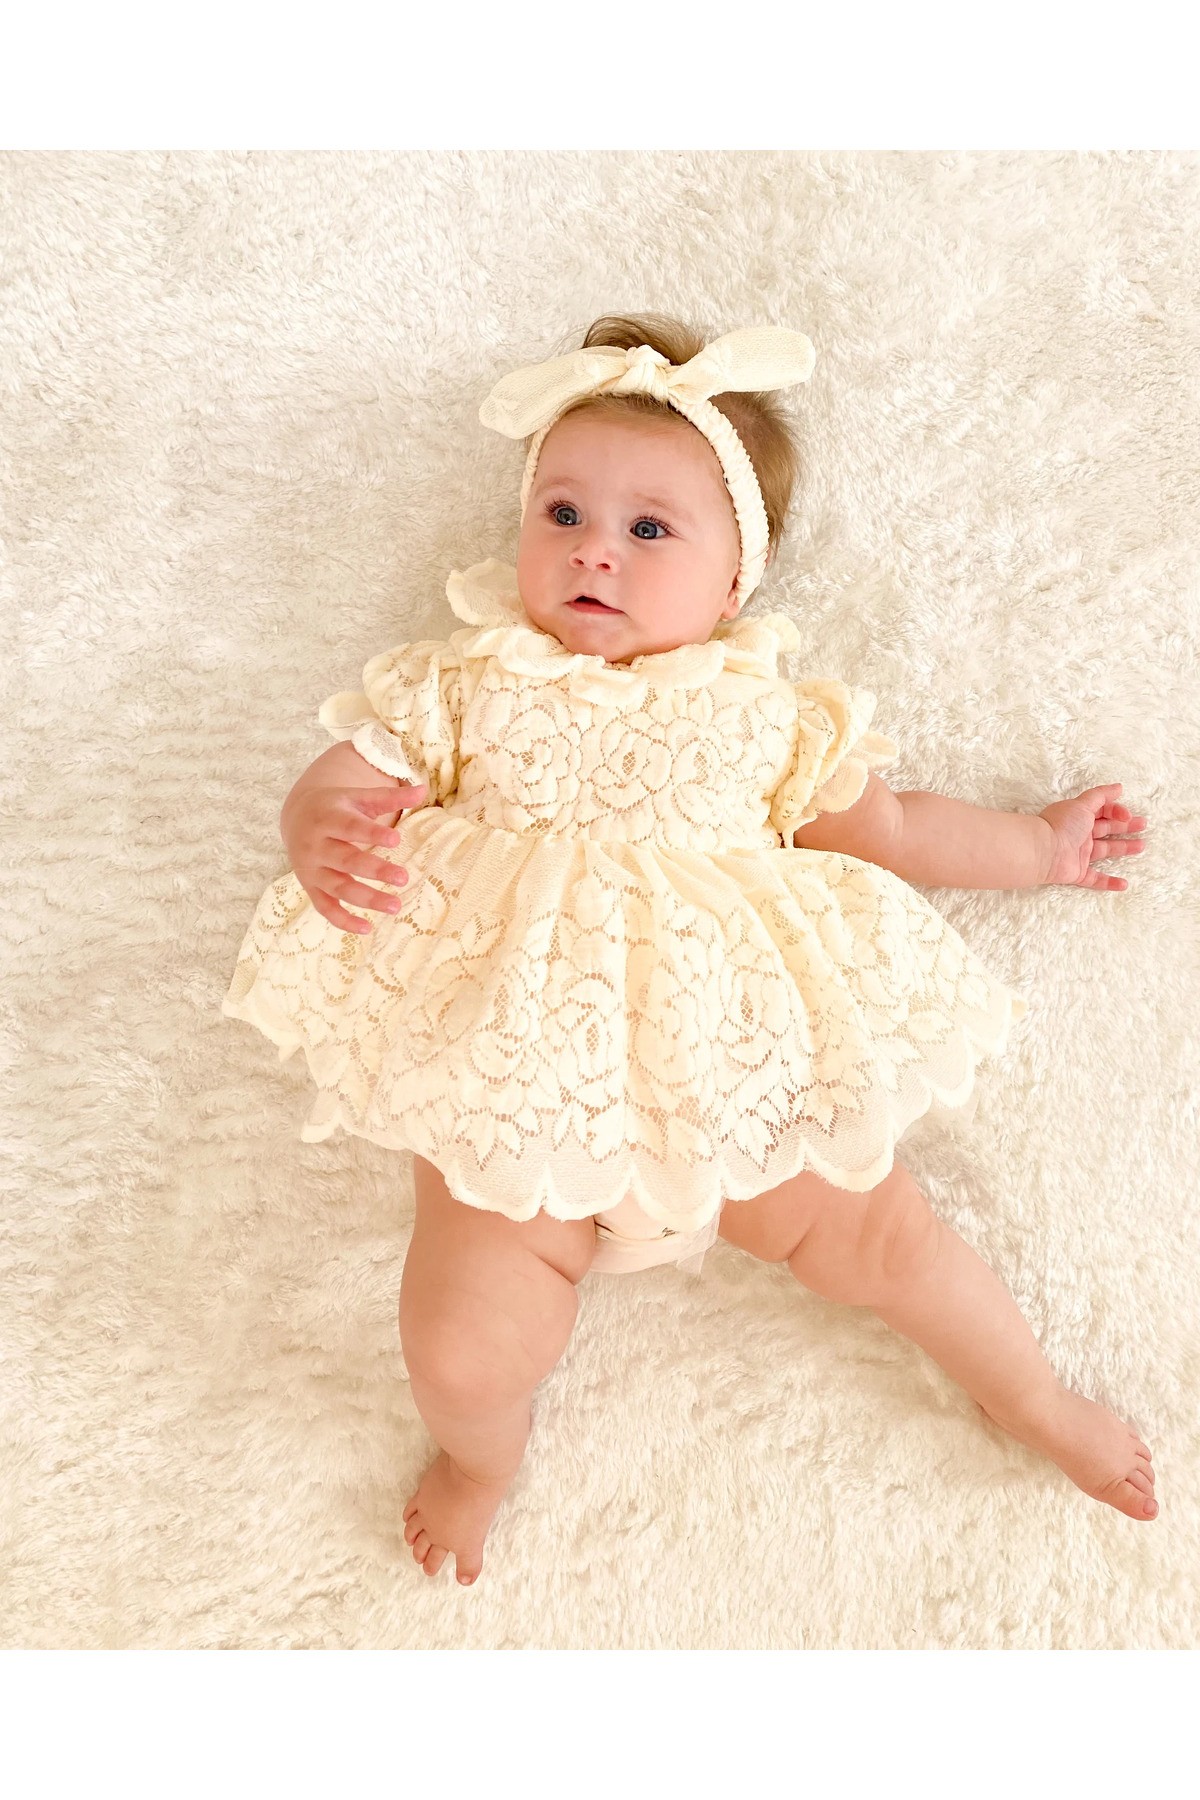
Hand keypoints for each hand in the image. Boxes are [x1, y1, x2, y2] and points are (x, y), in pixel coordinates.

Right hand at [282, 781, 426, 933]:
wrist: (297, 817)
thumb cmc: (338, 807)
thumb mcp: (359, 797)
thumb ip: (389, 796)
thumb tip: (423, 789)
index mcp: (327, 818)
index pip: (350, 827)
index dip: (372, 834)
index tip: (397, 839)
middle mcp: (315, 845)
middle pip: (346, 860)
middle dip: (375, 870)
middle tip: (404, 878)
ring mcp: (311, 869)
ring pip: (338, 887)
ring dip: (366, 899)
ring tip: (396, 906)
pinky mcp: (310, 887)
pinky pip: (325, 908)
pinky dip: (343, 920)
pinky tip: (367, 928)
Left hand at [1038, 783, 1148, 889]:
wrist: (1042, 851)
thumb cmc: (1061, 825)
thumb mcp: (1083, 804)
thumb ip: (1101, 796)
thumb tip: (1118, 787)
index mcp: (1079, 817)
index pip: (1102, 811)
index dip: (1116, 811)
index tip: (1128, 815)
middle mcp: (1079, 834)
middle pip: (1106, 829)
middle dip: (1125, 826)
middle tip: (1143, 825)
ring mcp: (1079, 854)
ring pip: (1105, 851)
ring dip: (1123, 848)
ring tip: (1142, 846)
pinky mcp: (1077, 872)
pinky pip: (1095, 879)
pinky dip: (1109, 882)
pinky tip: (1124, 884)